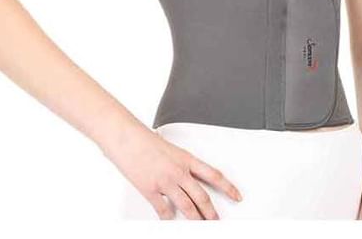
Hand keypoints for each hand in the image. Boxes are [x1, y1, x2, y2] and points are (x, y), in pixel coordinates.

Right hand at [101, 122, 242, 219]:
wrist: (126, 137)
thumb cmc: (143, 138)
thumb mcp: (168, 147)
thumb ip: (177, 162)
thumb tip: (182, 173)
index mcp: (185, 158)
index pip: (214, 175)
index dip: (228, 187)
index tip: (236, 195)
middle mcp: (178, 171)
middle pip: (202, 196)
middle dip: (211, 212)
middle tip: (215, 220)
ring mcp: (165, 182)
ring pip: (187, 206)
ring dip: (195, 218)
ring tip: (199, 224)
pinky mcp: (151, 190)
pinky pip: (164, 209)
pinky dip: (168, 217)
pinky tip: (169, 219)